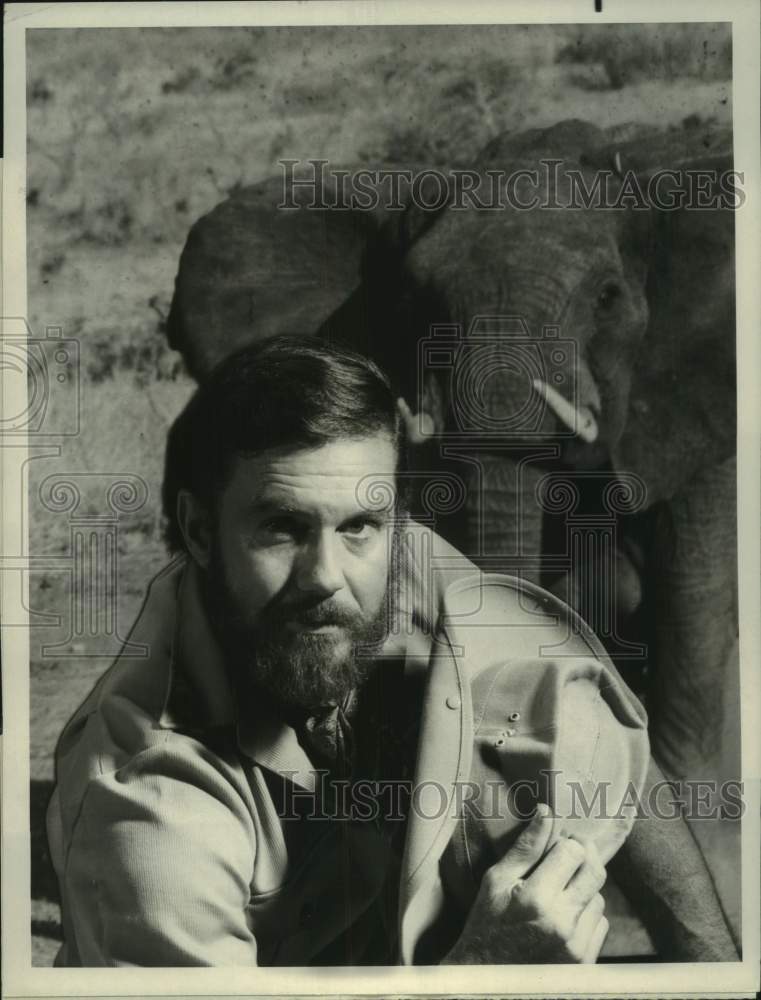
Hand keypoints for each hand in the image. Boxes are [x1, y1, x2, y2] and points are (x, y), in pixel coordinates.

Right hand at [442, 804, 608, 963]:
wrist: (486, 979)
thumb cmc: (486, 924)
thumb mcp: (496, 880)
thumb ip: (525, 847)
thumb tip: (546, 812)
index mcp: (537, 898)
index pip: (573, 851)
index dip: (566, 841)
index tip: (557, 843)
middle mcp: (562, 923)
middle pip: (595, 871)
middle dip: (584, 856)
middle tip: (569, 854)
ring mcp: (576, 946)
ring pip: (599, 898)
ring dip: (584, 888)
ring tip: (560, 892)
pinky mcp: (584, 963)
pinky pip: (600, 924)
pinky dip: (587, 915)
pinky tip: (564, 917)